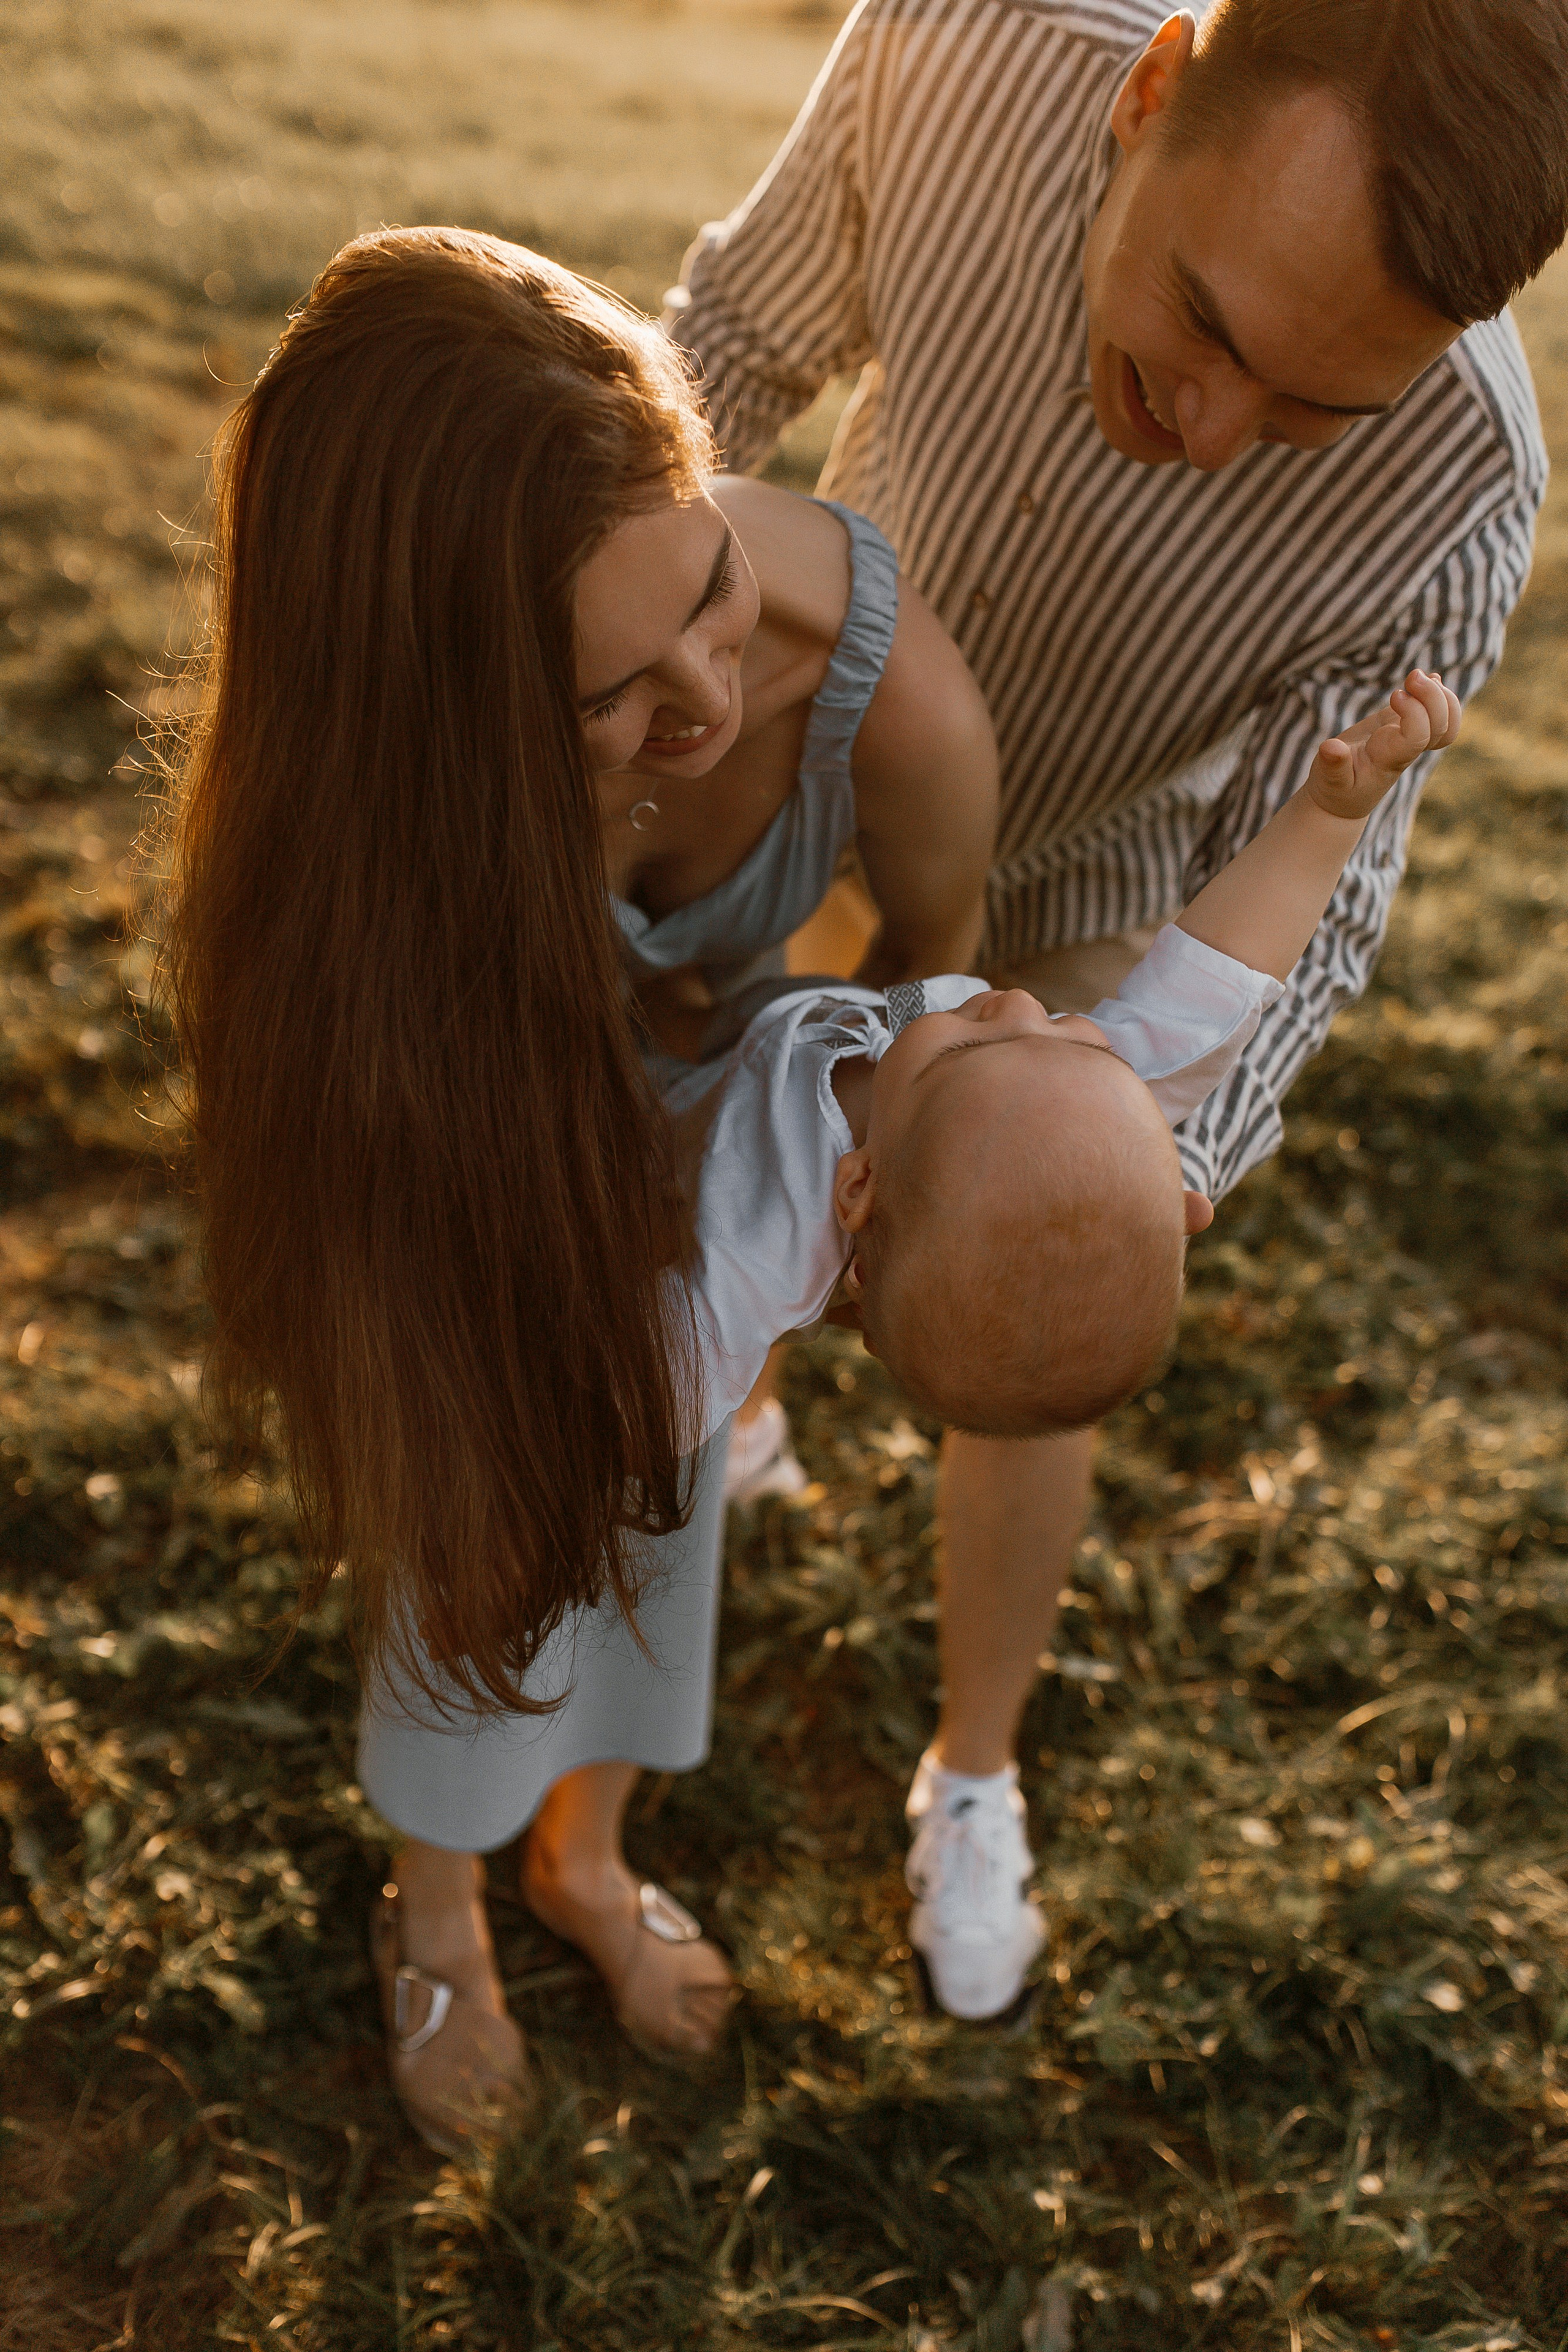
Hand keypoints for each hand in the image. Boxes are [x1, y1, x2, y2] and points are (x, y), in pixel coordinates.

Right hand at [1305, 669, 1460, 821]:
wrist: (1346, 798)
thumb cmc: (1336, 789)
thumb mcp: (1329, 780)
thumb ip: (1332, 765)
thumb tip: (1331, 748)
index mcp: (1390, 759)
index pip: (1418, 736)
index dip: (1416, 713)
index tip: (1395, 695)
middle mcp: (1407, 749)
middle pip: (1441, 727)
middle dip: (1434, 697)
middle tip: (1413, 676)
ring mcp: (1410, 737)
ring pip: (1447, 722)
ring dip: (1442, 695)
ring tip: (1418, 677)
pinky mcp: (1405, 726)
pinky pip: (1437, 714)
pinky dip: (1439, 694)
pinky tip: (1432, 678)